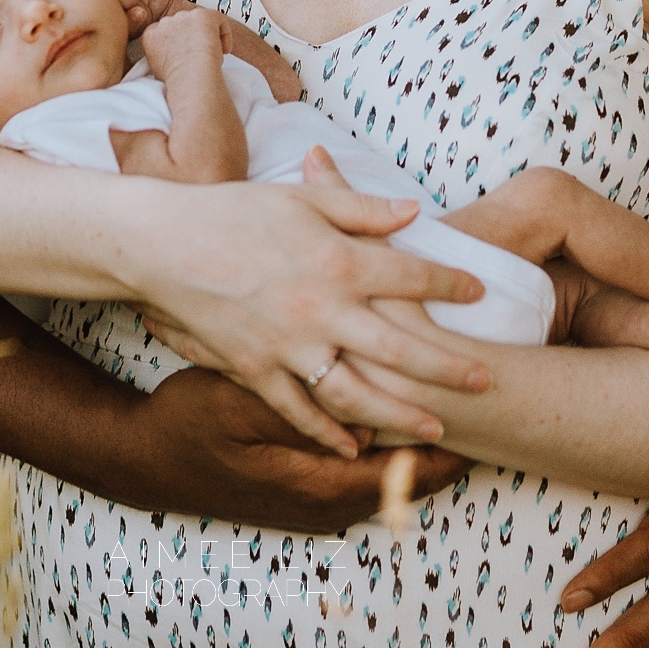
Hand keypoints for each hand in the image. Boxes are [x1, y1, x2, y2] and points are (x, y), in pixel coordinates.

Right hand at [121, 367, 473, 530]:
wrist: (143, 458)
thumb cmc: (187, 425)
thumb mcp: (237, 406)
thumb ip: (304, 409)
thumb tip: (369, 416)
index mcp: (320, 486)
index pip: (410, 475)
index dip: (452, 446)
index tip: (486, 404)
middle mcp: (326, 500)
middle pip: (409, 478)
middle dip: (447, 441)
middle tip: (483, 394)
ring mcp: (314, 497)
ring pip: (388, 473)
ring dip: (418, 438)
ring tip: (454, 396)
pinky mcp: (302, 485)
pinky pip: (362, 469)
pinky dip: (387, 445)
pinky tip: (397, 409)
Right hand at [132, 147, 490, 457]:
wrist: (163, 244)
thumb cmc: (232, 212)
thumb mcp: (300, 199)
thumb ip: (360, 207)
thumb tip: (414, 212)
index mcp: (337, 259)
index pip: (412, 276)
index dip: (451, 285)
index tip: (479, 292)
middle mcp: (320, 309)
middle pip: (400, 348)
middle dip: (447, 367)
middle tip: (485, 380)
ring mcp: (287, 346)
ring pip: (357, 393)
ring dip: (399, 415)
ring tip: (435, 429)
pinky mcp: (255, 370)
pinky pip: (298, 411)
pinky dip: (328, 434)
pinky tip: (356, 448)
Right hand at [140, 6, 228, 77]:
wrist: (191, 76)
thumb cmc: (178, 80)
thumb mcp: (158, 70)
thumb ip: (161, 58)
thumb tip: (170, 61)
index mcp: (151, 35)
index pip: (164, 32)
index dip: (177, 42)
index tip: (185, 53)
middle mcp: (165, 22)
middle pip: (181, 24)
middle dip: (192, 37)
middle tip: (201, 54)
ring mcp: (184, 17)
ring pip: (199, 22)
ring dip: (207, 36)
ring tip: (213, 54)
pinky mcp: (202, 15)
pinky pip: (217, 19)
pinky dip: (224, 33)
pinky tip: (225, 49)